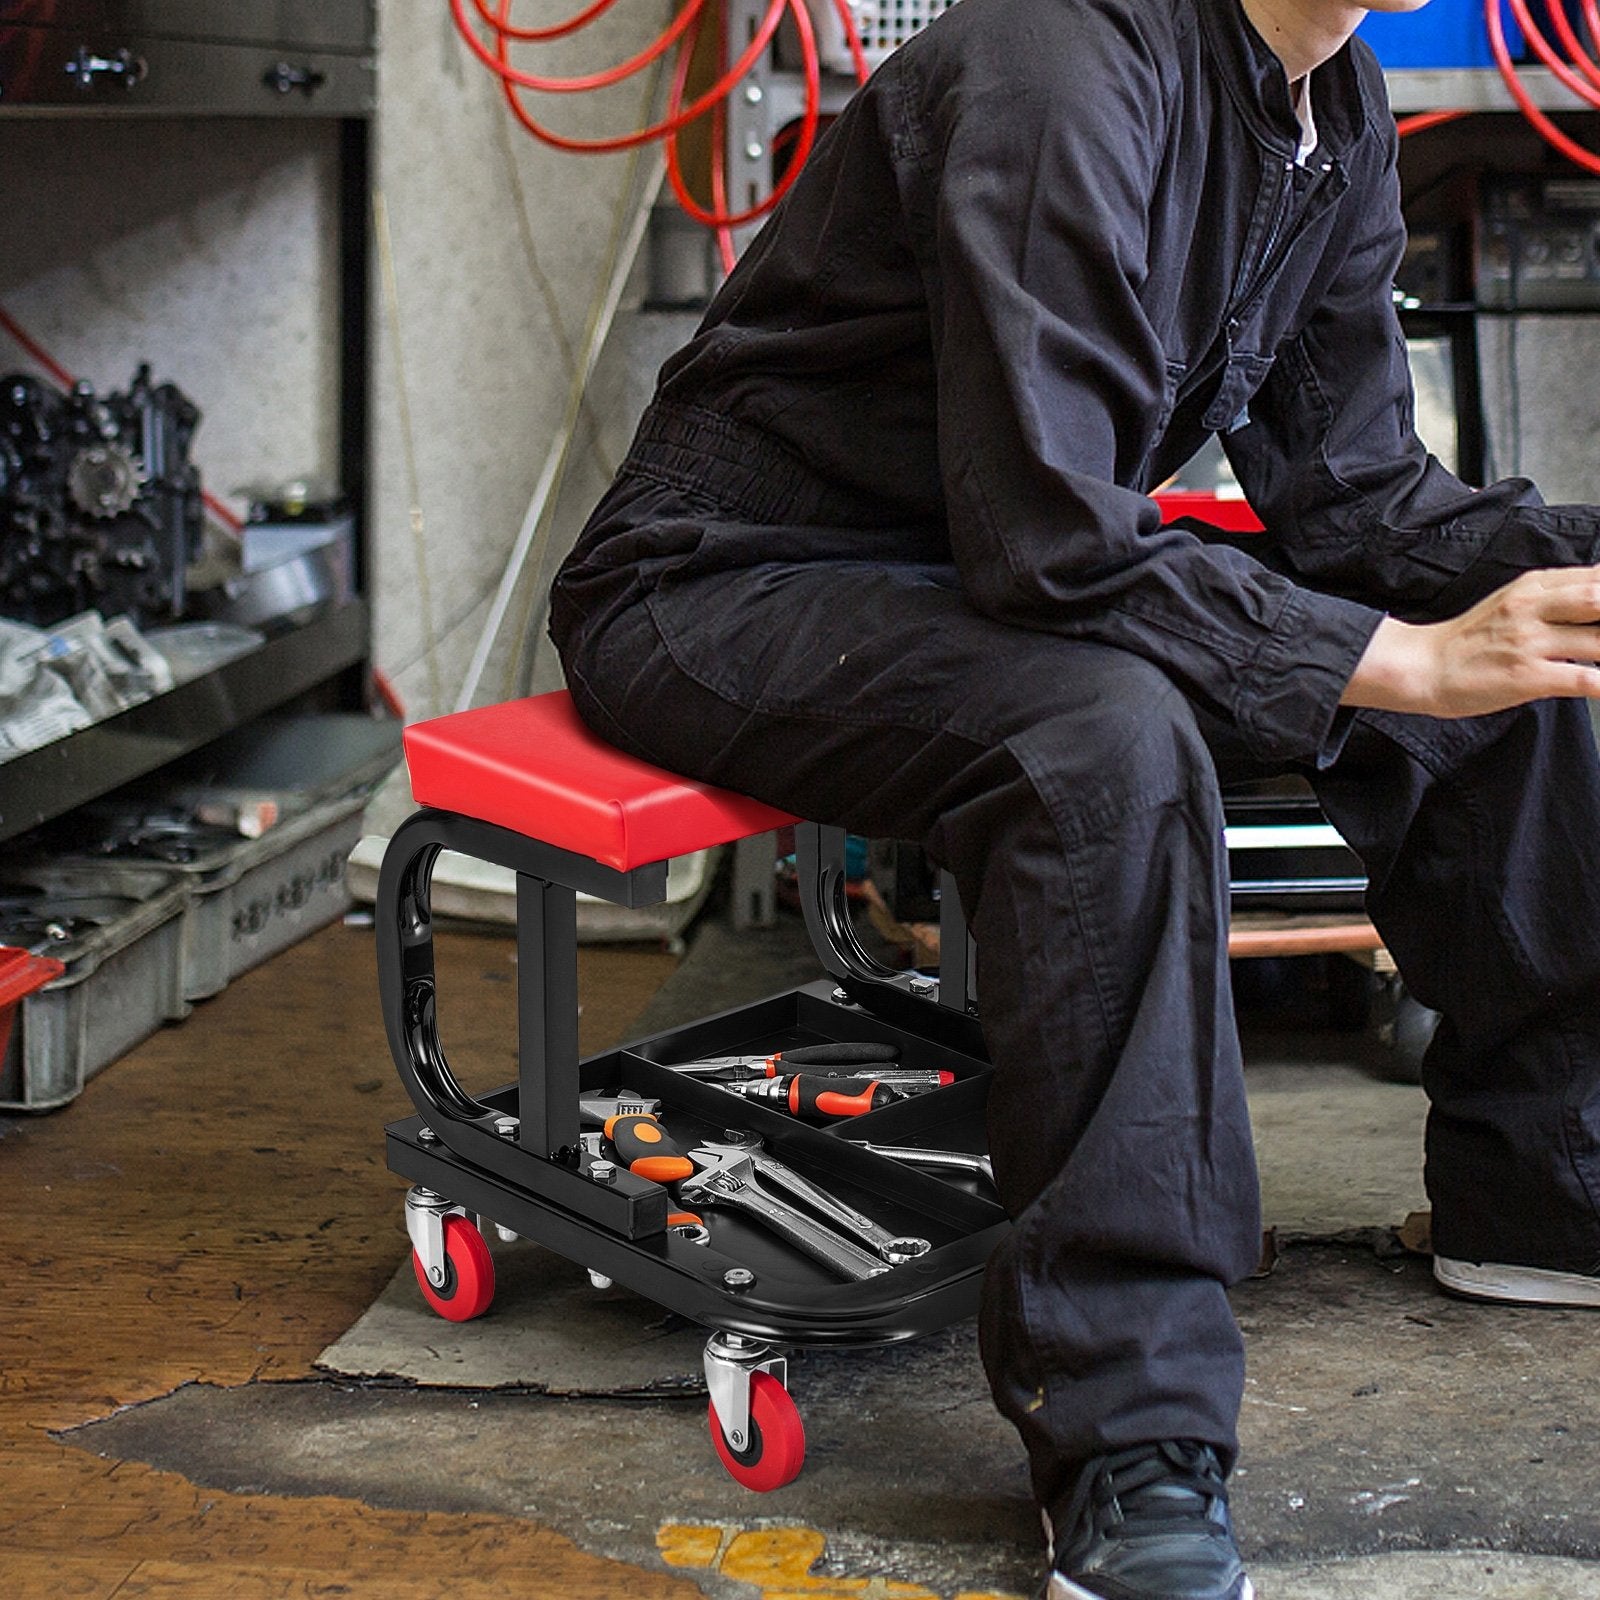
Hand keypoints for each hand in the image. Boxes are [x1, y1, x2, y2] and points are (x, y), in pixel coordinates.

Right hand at [1343, 566, 1599, 717]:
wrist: (1421, 667)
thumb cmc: (1465, 642)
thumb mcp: (1510, 601)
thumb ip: (1553, 596)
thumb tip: (1595, 597)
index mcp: (1532, 587)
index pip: (1595, 577)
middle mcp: (1532, 609)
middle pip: (1599, 598)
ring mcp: (1529, 643)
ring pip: (1599, 641)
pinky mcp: (1527, 676)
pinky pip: (1584, 680)